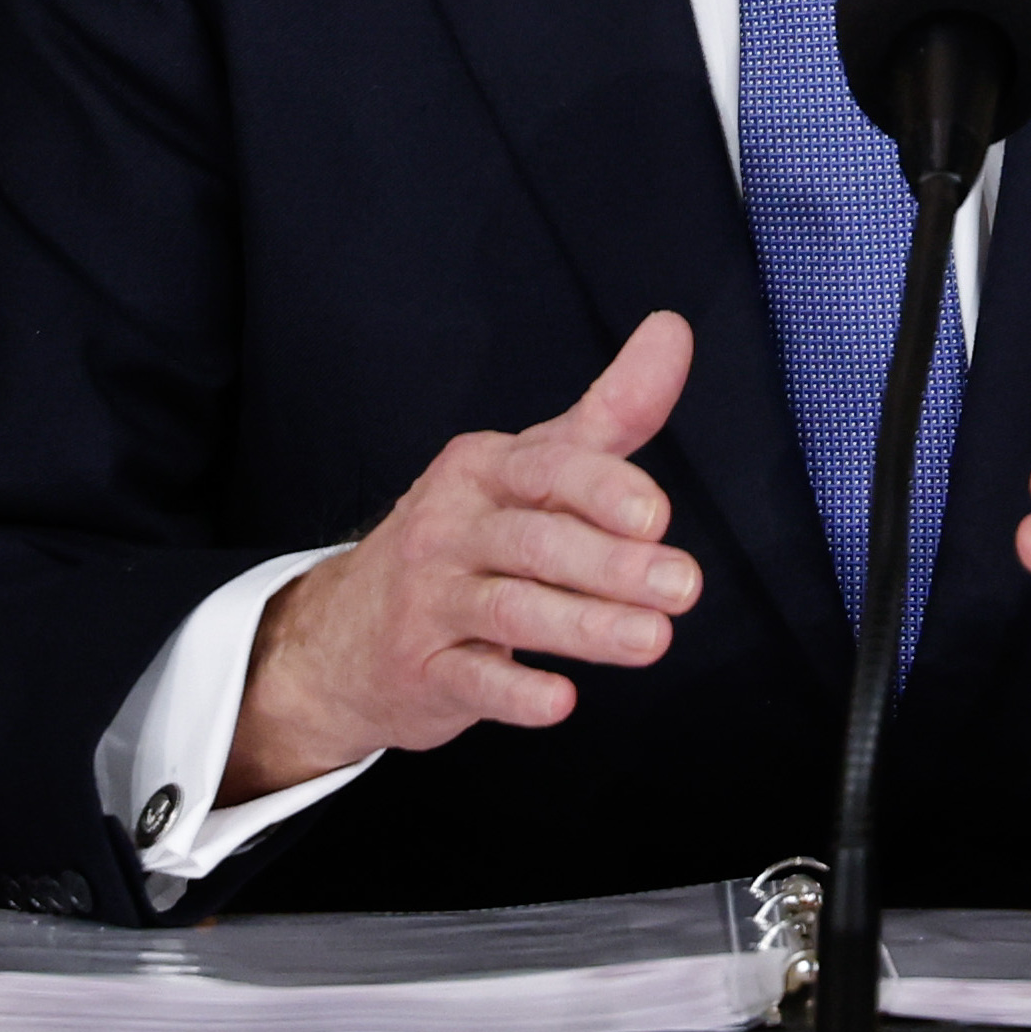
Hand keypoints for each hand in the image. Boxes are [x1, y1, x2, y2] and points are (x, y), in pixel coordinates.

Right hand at [224, 311, 701, 799]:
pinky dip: (513, 691)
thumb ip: (610, 412)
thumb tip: (673, 330)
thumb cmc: (465, 538)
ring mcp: (428, 599)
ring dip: (585, 626)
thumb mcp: (531, 468)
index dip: (602, 490)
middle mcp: (448, 527)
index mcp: (481, 469)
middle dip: (613, 565)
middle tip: (684, 586)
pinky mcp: (421, 669)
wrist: (346, 631)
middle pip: (536, 542)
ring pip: (509, 609)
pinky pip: (468, 679)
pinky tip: (560, 701)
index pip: (546, 469)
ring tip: (653, 641)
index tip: (658, 516)